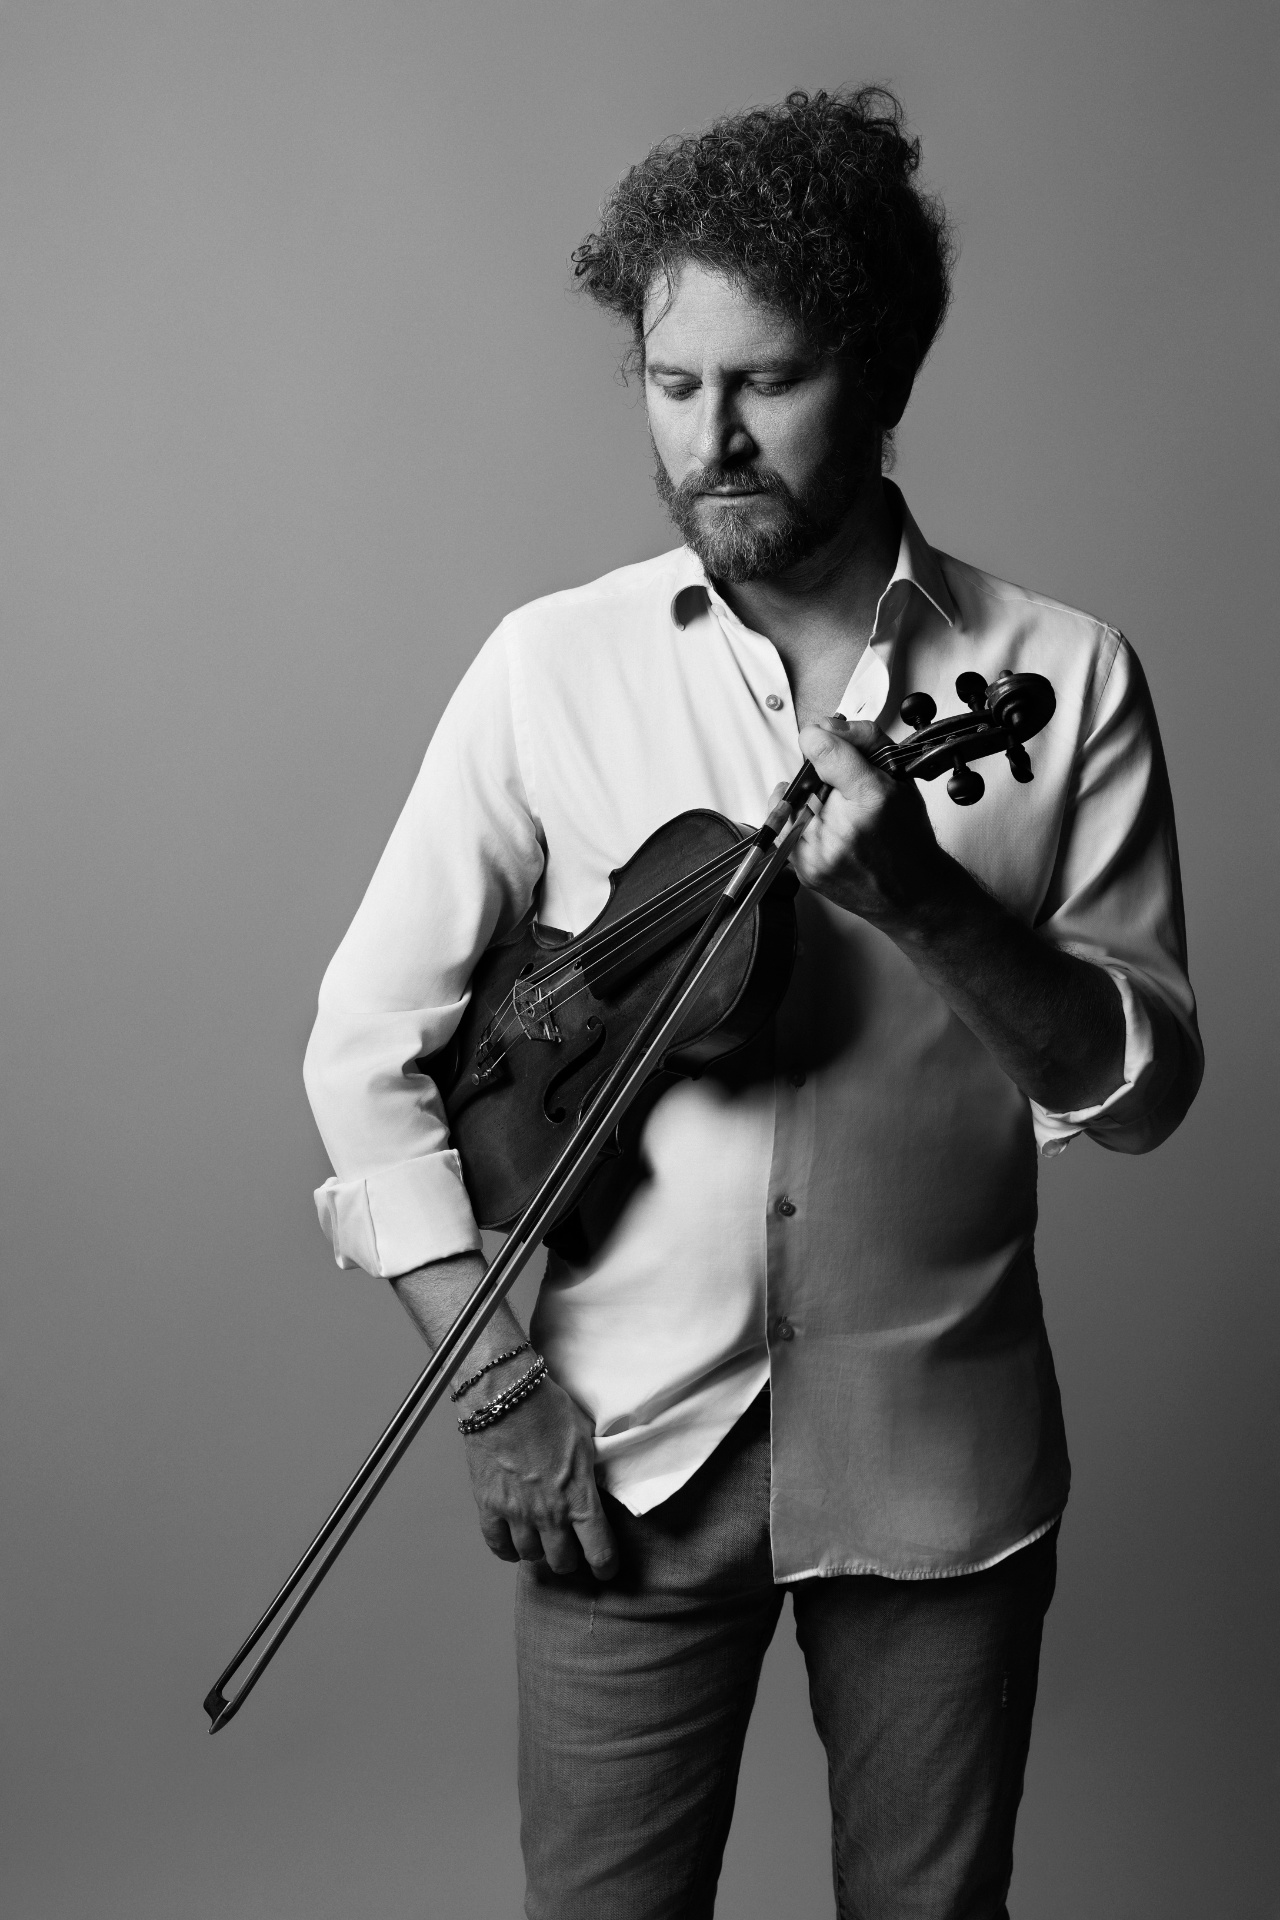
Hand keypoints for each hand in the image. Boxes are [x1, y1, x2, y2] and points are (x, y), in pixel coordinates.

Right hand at [461, 1373, 618, 1579]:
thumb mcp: (586, 1440)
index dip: (606, 1566)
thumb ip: (589, 1473)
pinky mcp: (488, 1505)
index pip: (600, 1552)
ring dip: (539, 1550)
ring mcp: (516, 1512)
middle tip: (571, 1548)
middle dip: (571, 1559)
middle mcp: (549, 1513)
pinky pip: (497, 1544)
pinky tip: (514, 1544)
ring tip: (542, 1538)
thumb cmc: (549, 1409)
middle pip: (563, 1562)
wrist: (505, 1395)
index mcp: (579, 1497)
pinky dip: (507, 1549)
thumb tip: (594, 1486)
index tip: (606, 1568)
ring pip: (531, 1556)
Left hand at [792, 716, 954, 927]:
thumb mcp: (899, 776)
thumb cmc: (907, 837)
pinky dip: (800, 826)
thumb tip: (823, 729)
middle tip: (843, 793)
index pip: (826, 752)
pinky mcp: (806, 871)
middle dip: (817, 779)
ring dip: (807, 803)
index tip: (817, 738)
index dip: (818, 739)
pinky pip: (786, 833)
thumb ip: (864, 741)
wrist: (912, 893)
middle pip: (805, 779)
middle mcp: (844, 829)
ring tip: (838, 816)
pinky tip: (826, 831)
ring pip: (791, 806)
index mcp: (872, 799)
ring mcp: (821, 854)